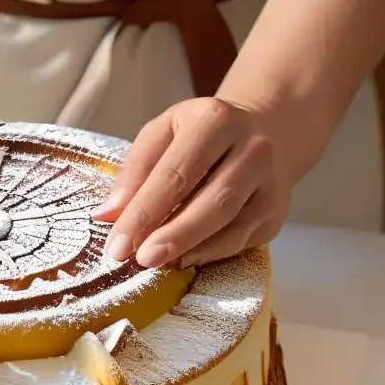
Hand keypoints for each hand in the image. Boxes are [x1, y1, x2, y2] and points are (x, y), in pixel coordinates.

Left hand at [92, 98, 293, 268]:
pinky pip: (243, 240)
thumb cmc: (197, 136)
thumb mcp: (160, 135)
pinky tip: (186, 259)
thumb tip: (107, 215)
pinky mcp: (277, 211)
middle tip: (141, 261)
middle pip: (212, 201)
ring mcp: (272, 182)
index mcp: (215, 121)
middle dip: (173, 236)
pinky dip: (211, 254)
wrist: (261, 132)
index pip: (174, 175)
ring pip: (232, 225)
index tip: (118, 246)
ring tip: (160, 263)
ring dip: (192, 249)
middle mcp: (252, 148)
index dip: (143, 213)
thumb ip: (133, 173)